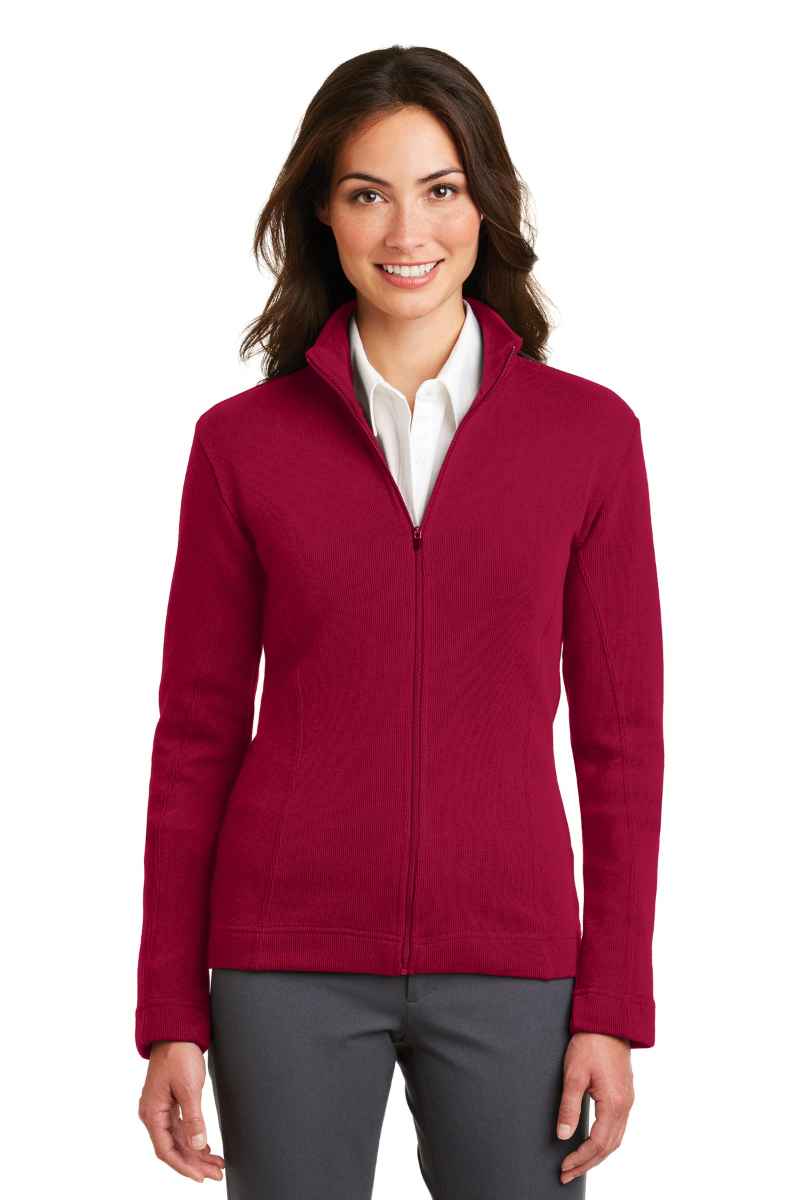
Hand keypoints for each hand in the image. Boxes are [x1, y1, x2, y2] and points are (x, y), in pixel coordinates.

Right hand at [138, 1041, 224, 1182]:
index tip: (201, 1176)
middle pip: (173, 1148)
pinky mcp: (170, 1102)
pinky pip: (180, 1128)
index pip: (166, 1150)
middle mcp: (153, 1114)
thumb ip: (193, 1119)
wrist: (176, 1031)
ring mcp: (161, 1109)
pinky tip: (205, 1147)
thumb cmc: (178, 1054)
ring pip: (178, 1139)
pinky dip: (193, 1138)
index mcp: (152, 1113)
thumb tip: (197, 1145)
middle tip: (216, 1173)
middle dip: (194, 1163)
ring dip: (196, 1152)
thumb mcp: (189, 1088)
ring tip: (216, 1163)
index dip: (184, 1166)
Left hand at [556, 1031, 633, 1184]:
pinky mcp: (625, 1094)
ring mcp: (627, 1100)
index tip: (564, 1167)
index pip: (597, 1143)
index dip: (580, 1159)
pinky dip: (605, 1141)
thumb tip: (563, 1135)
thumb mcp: (574, 1074)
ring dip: (597, 1155)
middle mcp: (625, 1106)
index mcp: (614, 1104)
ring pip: (615, 1139)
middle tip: (568, 1173)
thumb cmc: (591, 1043)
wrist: (609, 1021)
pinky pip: (618, 1127)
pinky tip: (593, 1142)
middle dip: (588, 1163)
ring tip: (578, 1163)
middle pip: (608, 1147)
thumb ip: (569, 1106)